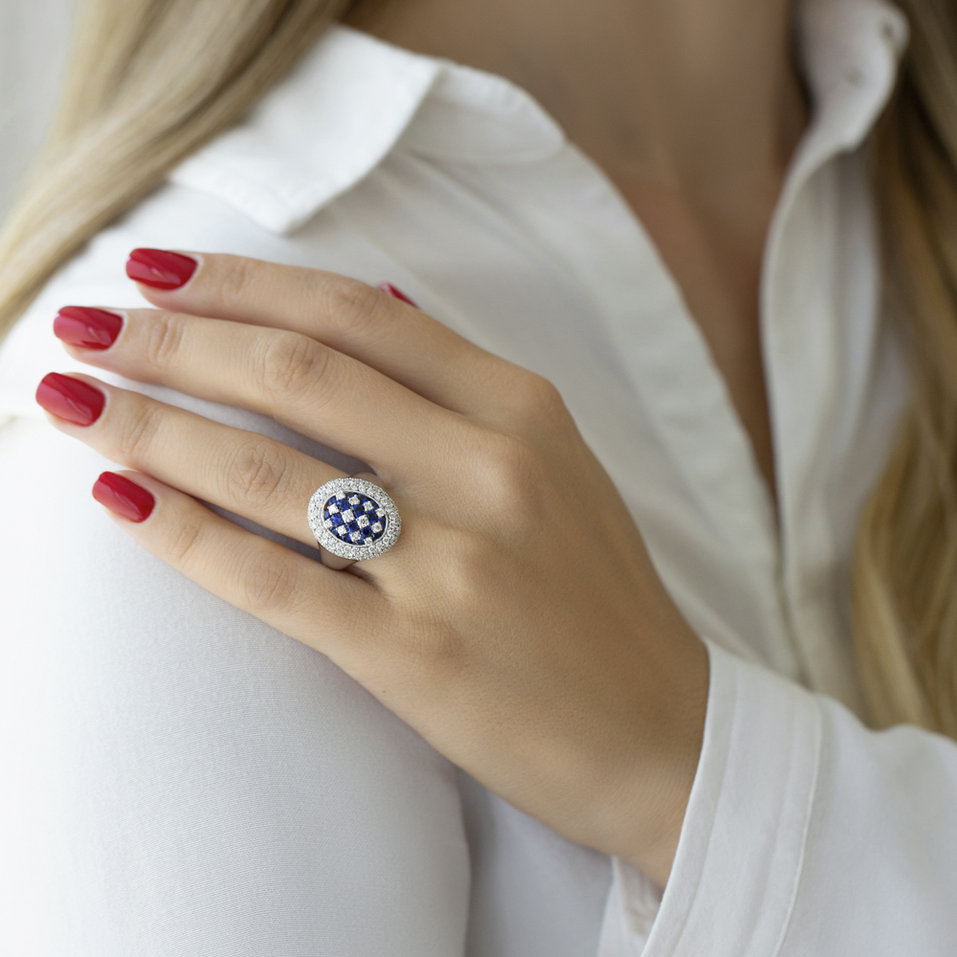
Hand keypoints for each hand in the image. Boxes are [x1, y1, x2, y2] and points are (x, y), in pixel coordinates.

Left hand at [38, 249, 709, 887]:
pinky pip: (271, 579)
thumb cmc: (600, 596)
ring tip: (73, 398)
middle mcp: (487, 471)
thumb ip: (464, 387)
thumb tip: (373, 302)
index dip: (243, 284)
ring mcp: (451, 564)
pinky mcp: (414, 655)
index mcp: (523, 411)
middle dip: (173, 339)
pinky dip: (183, 536)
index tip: (159, 269)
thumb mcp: (560, 464)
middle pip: (298, 374)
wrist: (662, 730)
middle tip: (89, 322)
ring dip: (152, 425)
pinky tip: (120, 501)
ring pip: (268, 471)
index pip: (356, 316)